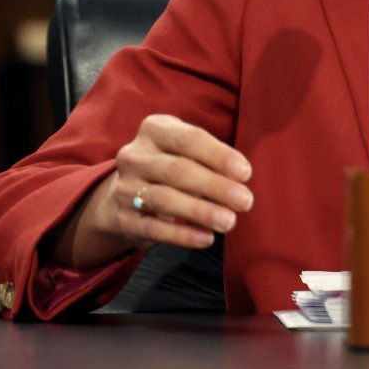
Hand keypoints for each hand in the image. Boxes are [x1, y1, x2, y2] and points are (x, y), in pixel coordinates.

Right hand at [54, 115, 252, 266]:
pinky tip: (206, 238)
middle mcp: (135, 156)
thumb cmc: (169, 165)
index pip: (189, 139)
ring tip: (229, 221)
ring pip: (164, 199)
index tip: (245, 173)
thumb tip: (241, 177)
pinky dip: (182, 235)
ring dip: (200, 212)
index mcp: (154, 130)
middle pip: (177, 170)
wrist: (122, 195)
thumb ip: (210, 157)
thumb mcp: (184, 150)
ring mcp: (124, 188)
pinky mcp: (123, 219)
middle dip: (215, 186)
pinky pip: (153, 228)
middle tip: (245, 201)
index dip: (219, 156)